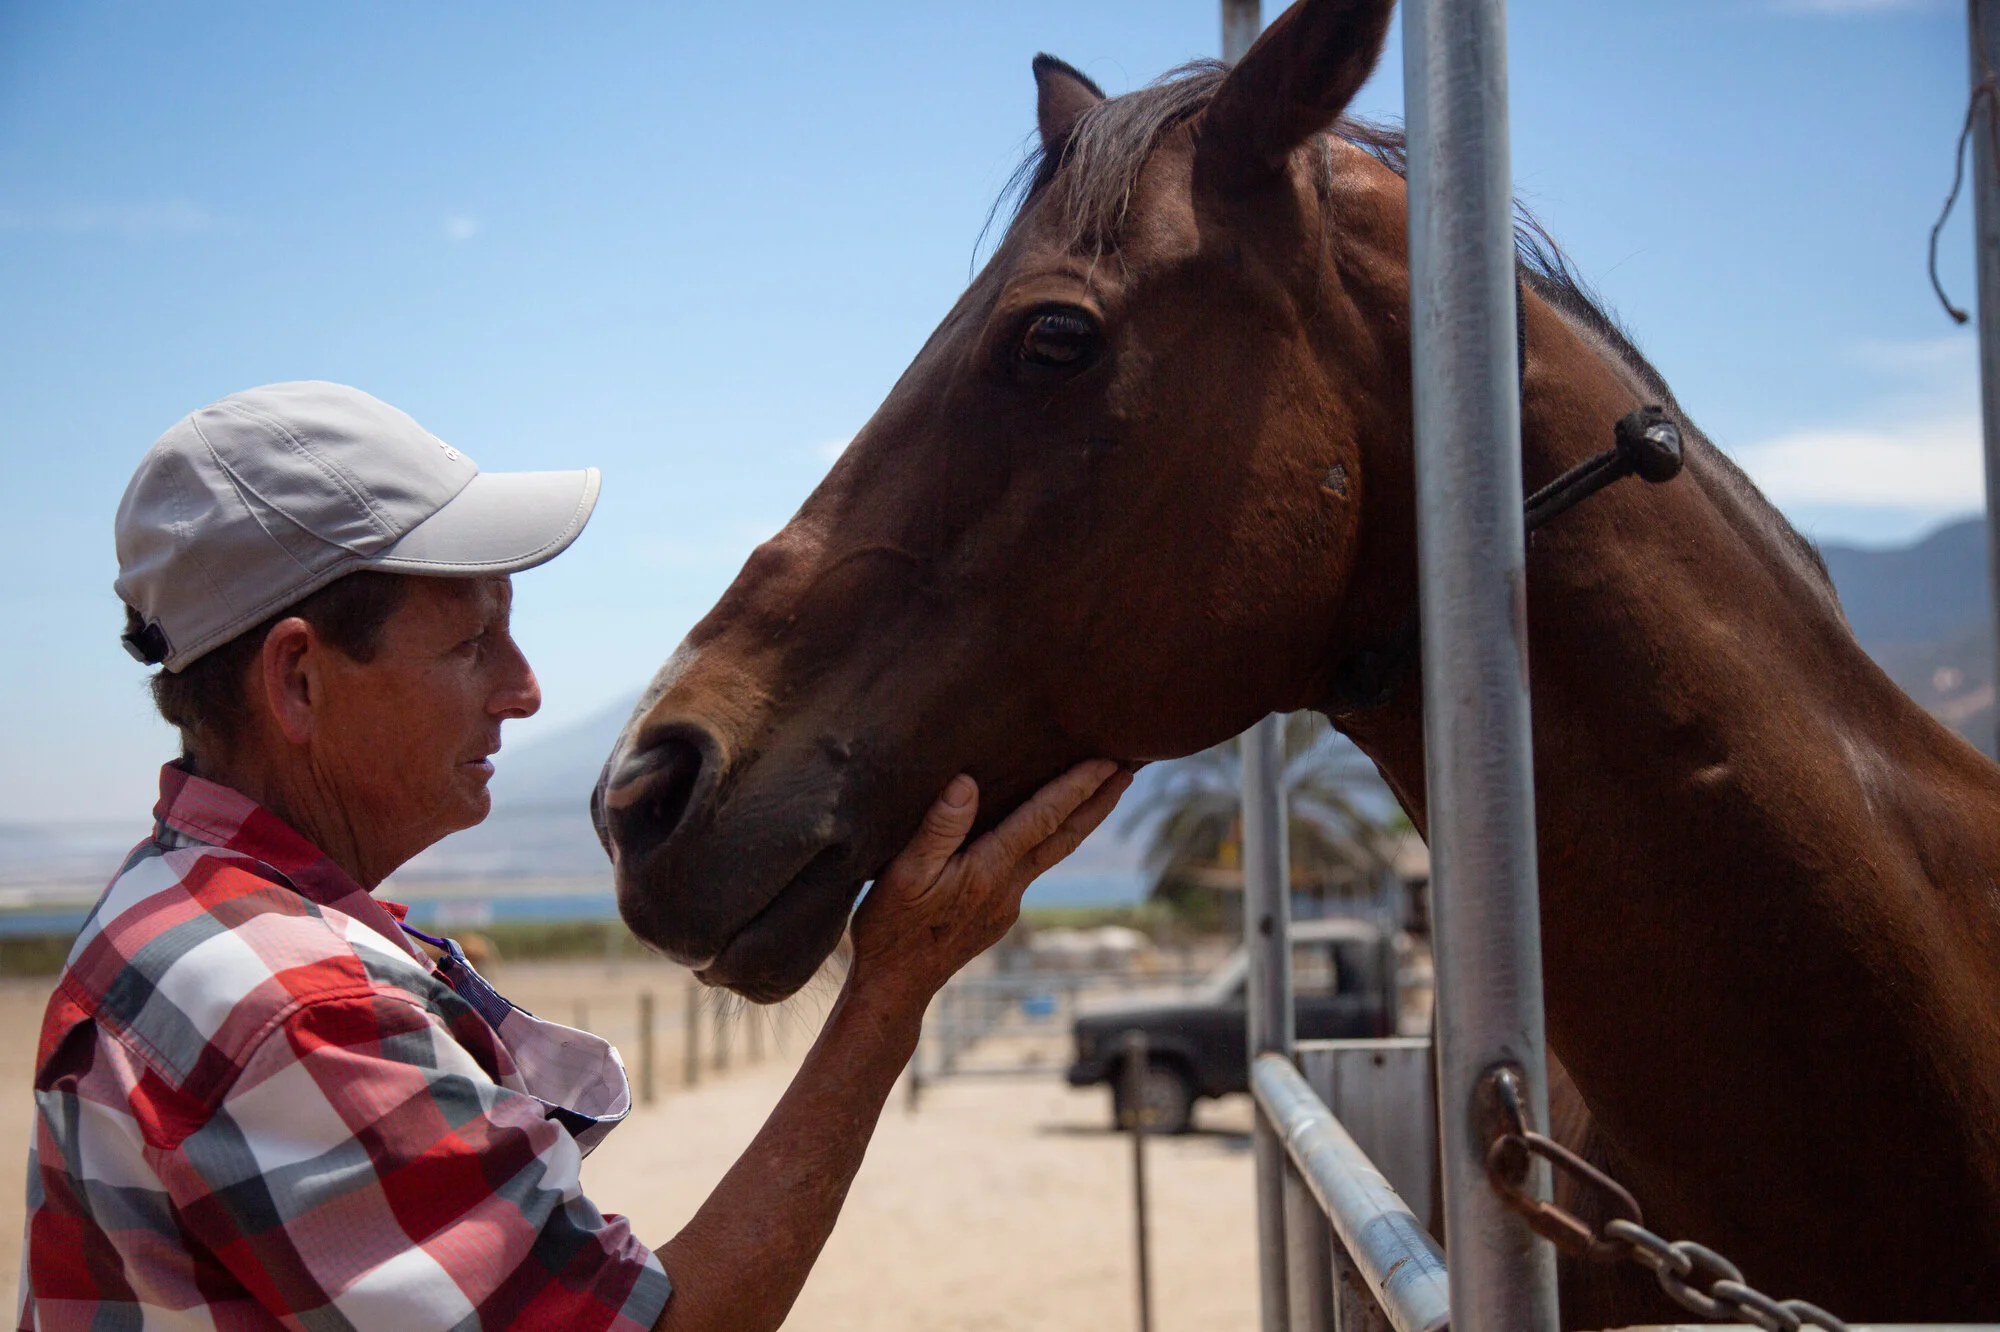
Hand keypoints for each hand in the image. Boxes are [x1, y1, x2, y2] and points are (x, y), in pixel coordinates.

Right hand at [847, 760, 1131, 1009]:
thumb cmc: (891, 928)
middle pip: (1065, 838)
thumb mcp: (904, 874)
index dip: (1077, 787)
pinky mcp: (999, 916)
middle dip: (1099, 801)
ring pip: (1051, 854)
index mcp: (989, 872)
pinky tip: (1041, 831)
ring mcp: (1007, 905)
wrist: (896, 989)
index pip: (1043, 819)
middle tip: (1131, 770)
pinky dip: (1047, 841)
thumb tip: (968, 783)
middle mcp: (1009, 888)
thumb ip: (939, 828)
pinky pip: (1029, 868)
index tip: (1108, 762)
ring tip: (1099, 792)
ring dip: (1078, 820)